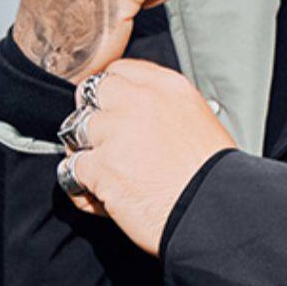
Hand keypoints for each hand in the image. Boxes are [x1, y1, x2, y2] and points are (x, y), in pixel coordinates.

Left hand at [58, 58, 238, 255]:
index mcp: (169, 88)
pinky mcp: (100, 167)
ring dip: (86, 153)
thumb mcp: (201, 123)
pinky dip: (81, 187)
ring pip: (75, 131)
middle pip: (91, 94)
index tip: (113, 112)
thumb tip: (143, 115)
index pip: (118, 72)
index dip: (111, 95)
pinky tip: (102, 199)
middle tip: (106, 144)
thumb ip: (166, 109)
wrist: (213, 213)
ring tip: (107, 175)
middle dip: (94, 118)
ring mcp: (116, 133)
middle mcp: (140, 103)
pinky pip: (70, 169)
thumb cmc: (215, 180)